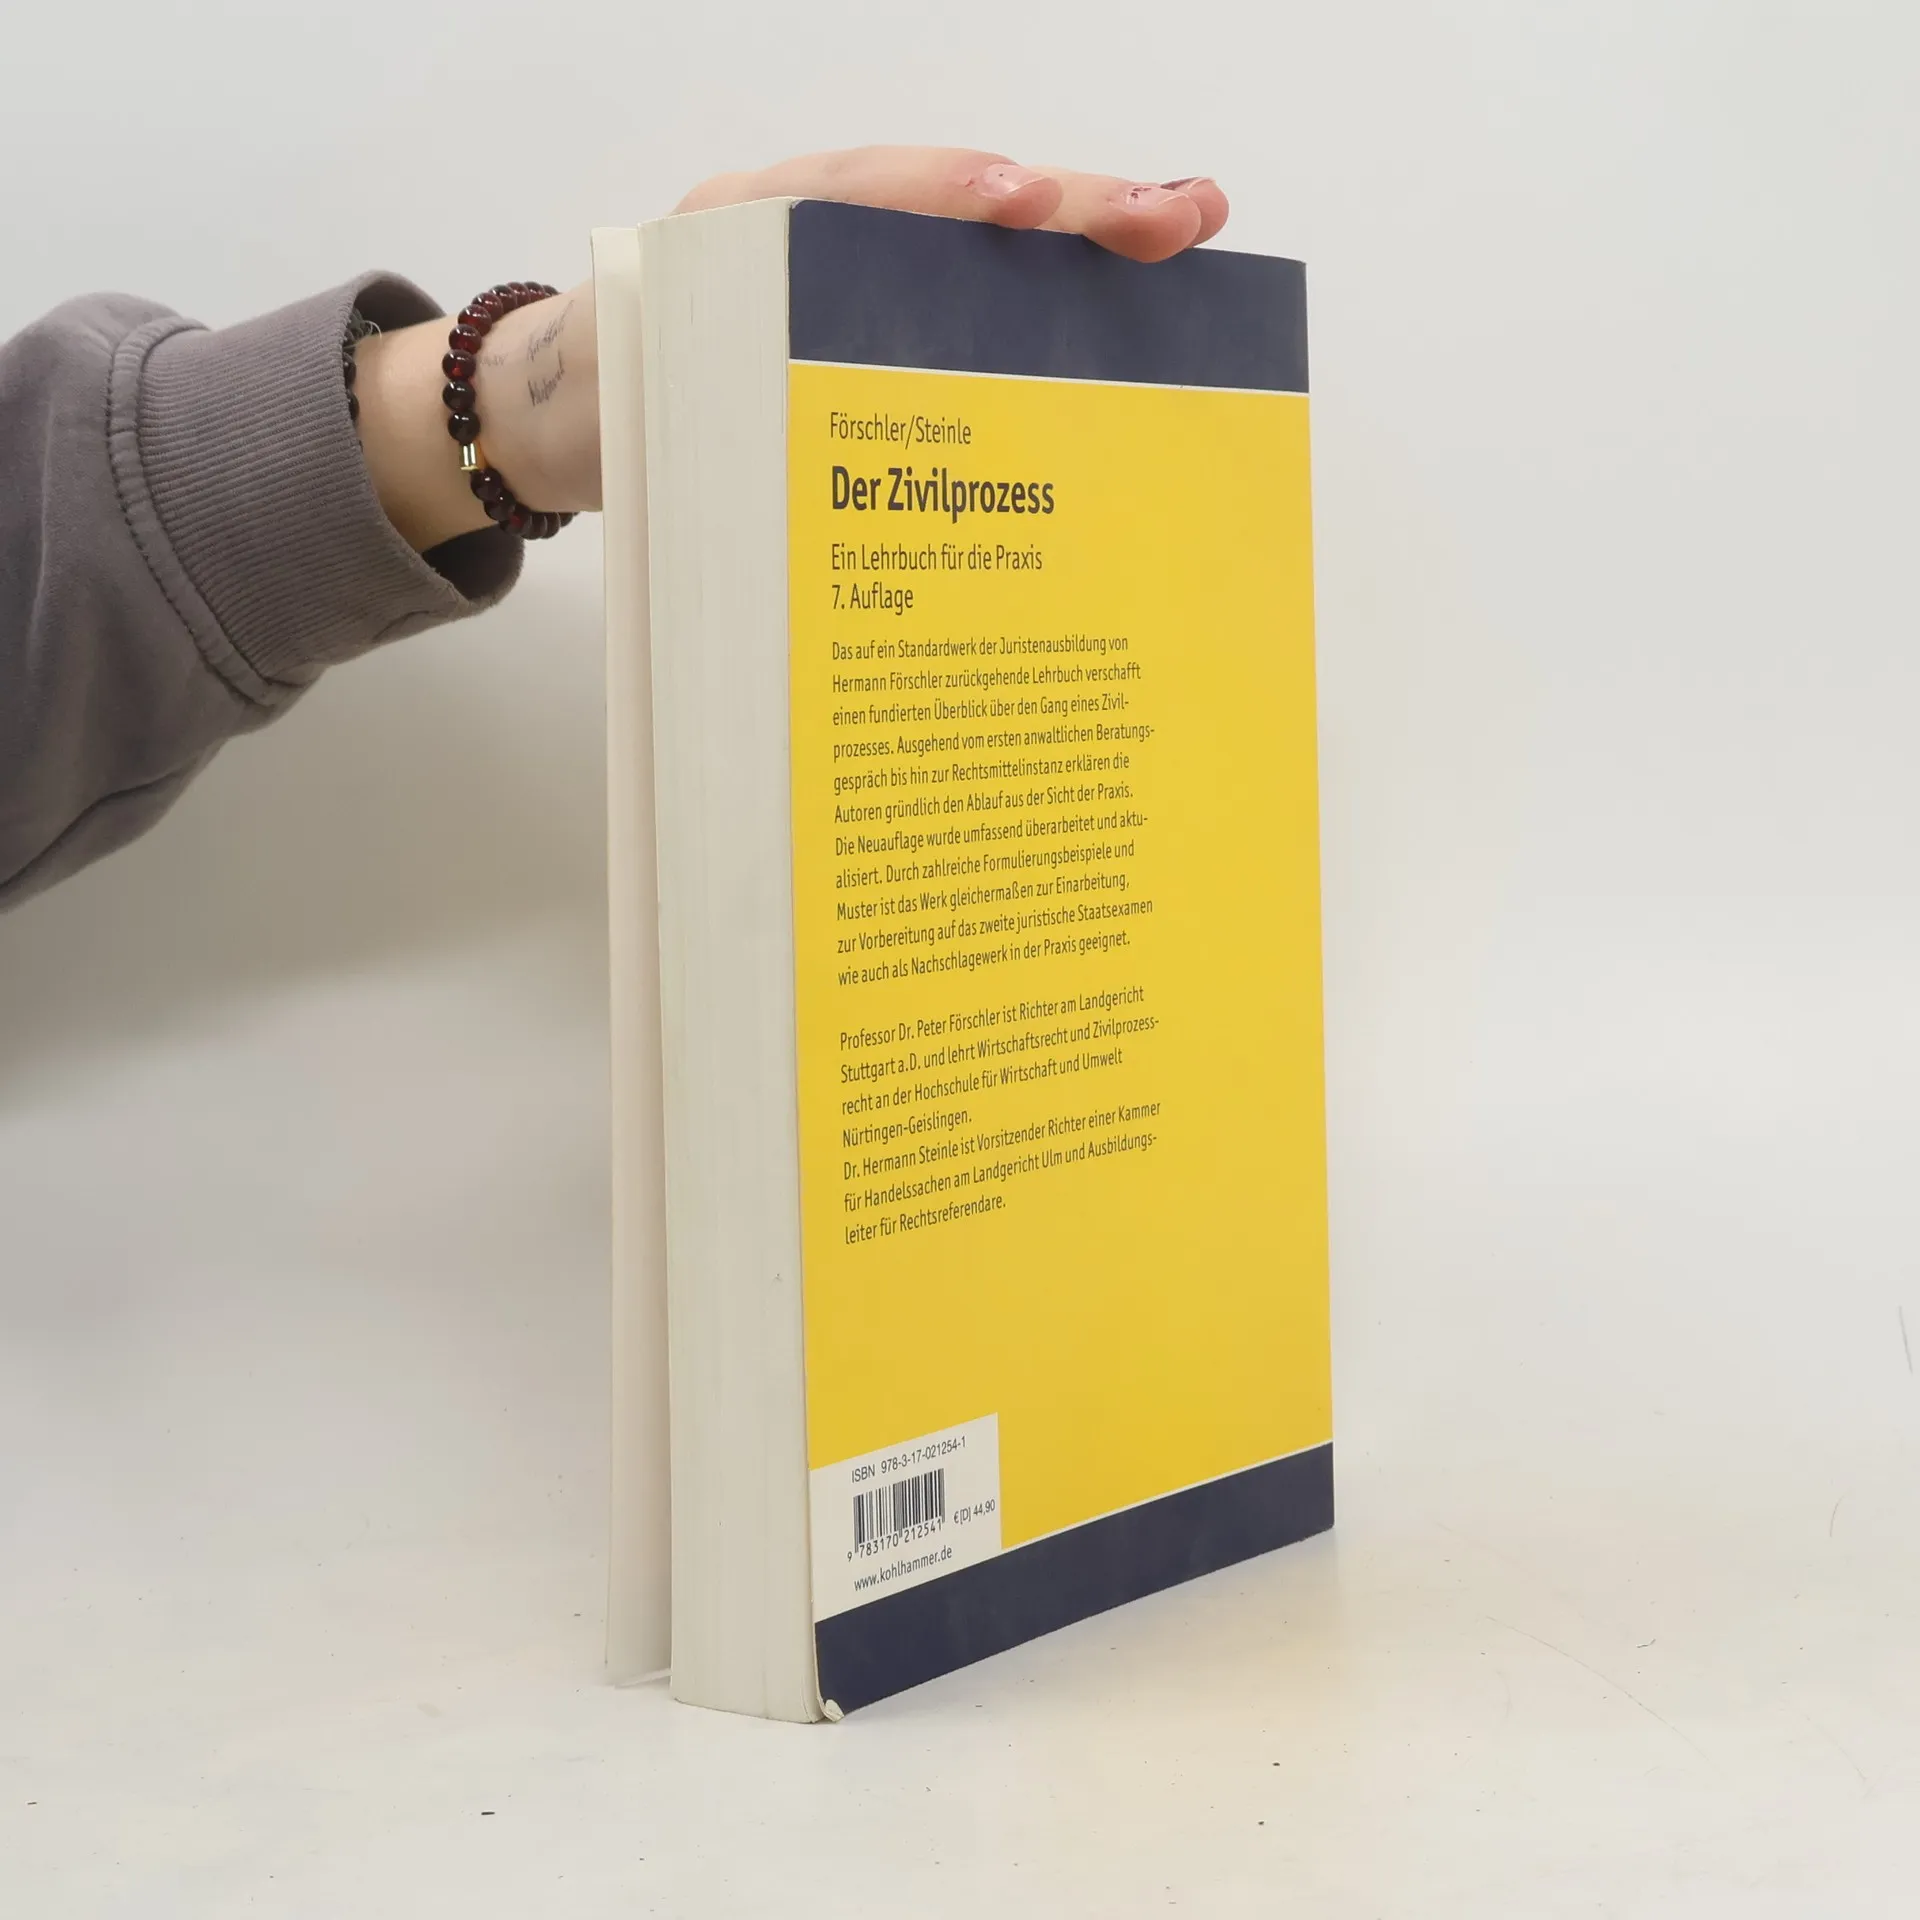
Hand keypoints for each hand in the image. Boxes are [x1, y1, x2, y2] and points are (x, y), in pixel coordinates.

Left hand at [356, 148, 1226, 548]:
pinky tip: (1121, 297)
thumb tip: (798, 465)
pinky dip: (1047, 290)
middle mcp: (803, 233)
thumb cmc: (600, 414)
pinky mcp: (870, 313)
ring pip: (973, 240)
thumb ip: (690, 416)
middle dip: (1063, 202)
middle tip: (1176, 214)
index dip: (939, 198)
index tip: (1018, 206)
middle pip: (946, 199)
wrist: (557, 412)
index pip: (850, 198)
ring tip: (1180, 225)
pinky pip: (967, 290)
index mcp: (734, 241)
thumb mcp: (624, 418)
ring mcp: (845, 267)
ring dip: (1079, 234)